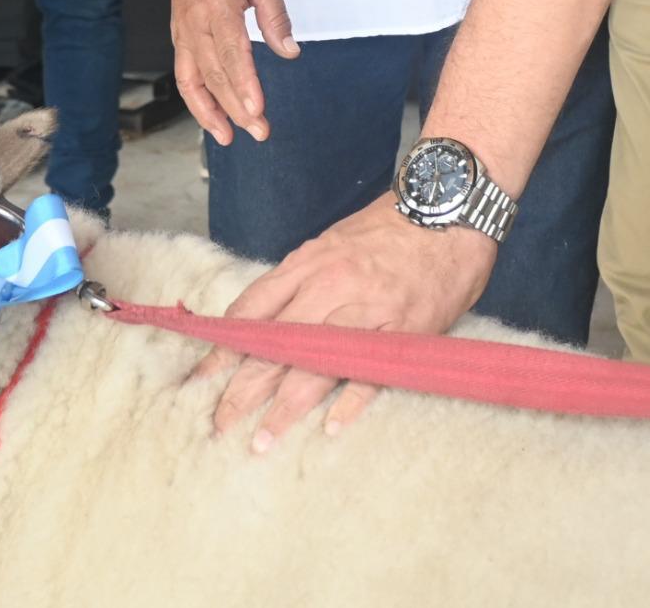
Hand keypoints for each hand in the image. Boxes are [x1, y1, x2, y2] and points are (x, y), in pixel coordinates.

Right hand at [162, 0, 295, 142]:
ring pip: (194, 80)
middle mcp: (194, 21)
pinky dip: (196, 100)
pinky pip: (184, 75)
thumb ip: (275, 15)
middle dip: (236, 108)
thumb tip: (290, 53)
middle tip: (261, 132)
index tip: (258, 110)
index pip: (232, 52)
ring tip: (232, 138)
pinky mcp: (179, 36)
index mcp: (217, 2)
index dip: (244, 84)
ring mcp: (183, 31)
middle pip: (215, 74)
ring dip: (212, 112)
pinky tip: (213, 120)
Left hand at [203, 195, 494, 451]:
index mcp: (309, 263)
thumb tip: (259, 320)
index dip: (224, 349)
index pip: (253, 311)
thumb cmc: (389, 227)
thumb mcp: (331, 243)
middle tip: (219, 425)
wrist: (449, 209)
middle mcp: (332, 286)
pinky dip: (351, 402)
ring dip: (286, 408)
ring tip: (263, 441)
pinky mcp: (405, 329)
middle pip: (276, 345)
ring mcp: (369, 310)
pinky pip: (372, 372)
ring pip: (317, 364)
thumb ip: (297, 280)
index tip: (200, 380)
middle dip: (243, 390)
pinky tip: (330, 428)